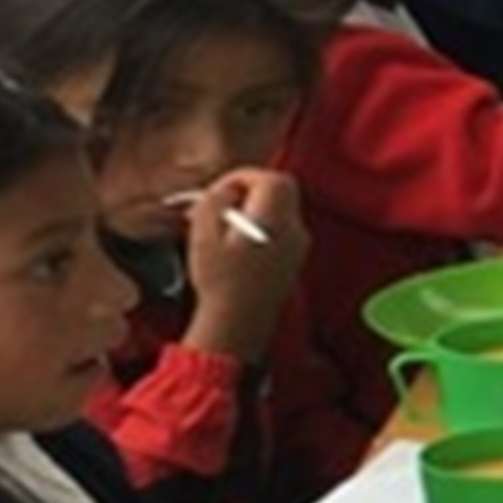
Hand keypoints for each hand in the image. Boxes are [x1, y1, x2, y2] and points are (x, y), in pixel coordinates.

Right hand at [179, 167, 306, 347]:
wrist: (237, 325)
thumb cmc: (219, 283)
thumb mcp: (203, 233)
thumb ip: (215, 200)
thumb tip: (227, 191)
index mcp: (276, 220)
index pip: (273, 178)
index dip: (244, 177)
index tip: (221, 190)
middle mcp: (295, 231)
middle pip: (282, 190)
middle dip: (250, 189)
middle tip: (223, 204)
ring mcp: (298, 248)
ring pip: (281, 210)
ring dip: (254, 209)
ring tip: (224, 228)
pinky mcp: (293, 262)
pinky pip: (281, 230)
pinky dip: (260, 227)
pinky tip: (236, 246)